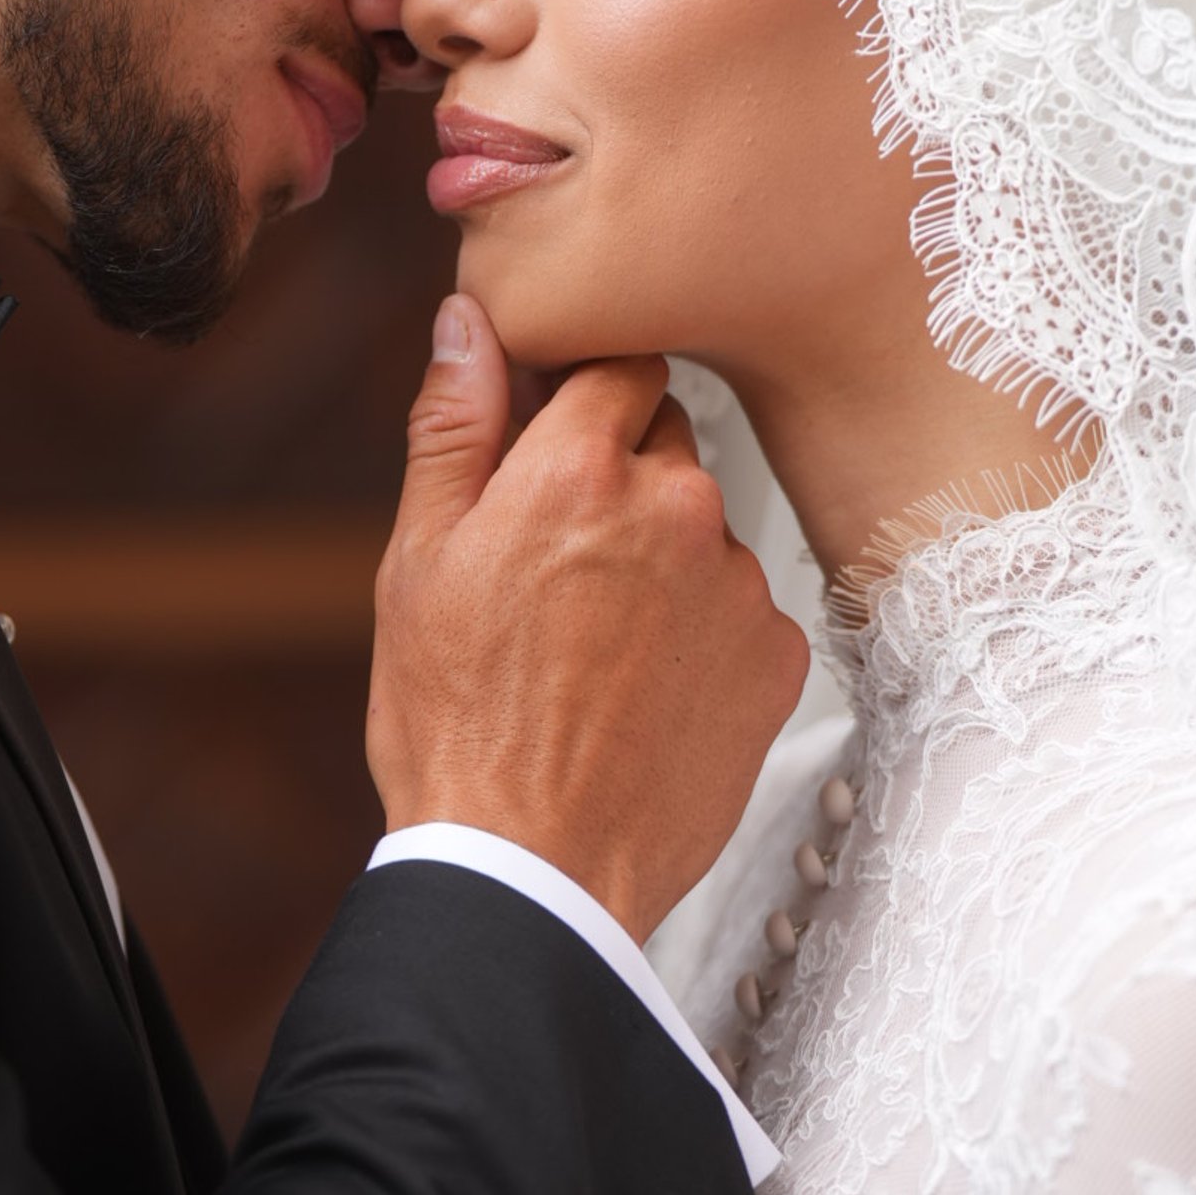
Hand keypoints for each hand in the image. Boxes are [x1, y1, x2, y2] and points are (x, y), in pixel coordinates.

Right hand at [368, 295, 809, 943]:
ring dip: (660, 560)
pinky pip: (740, 609)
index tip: (553, 441)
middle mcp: (678, 508)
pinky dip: (700, 633)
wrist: (535, 874)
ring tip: (591, 649)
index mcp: (578, 470)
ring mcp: (738, 586)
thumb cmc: (457, 723)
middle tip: (551, 566)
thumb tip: (467, 321)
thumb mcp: (418, 562)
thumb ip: (454, 425)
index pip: (618, 366)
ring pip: (703, 530)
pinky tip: (641, 690)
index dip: (583, 398)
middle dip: (617, 478)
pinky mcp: (777, 660)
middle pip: (665, 442)